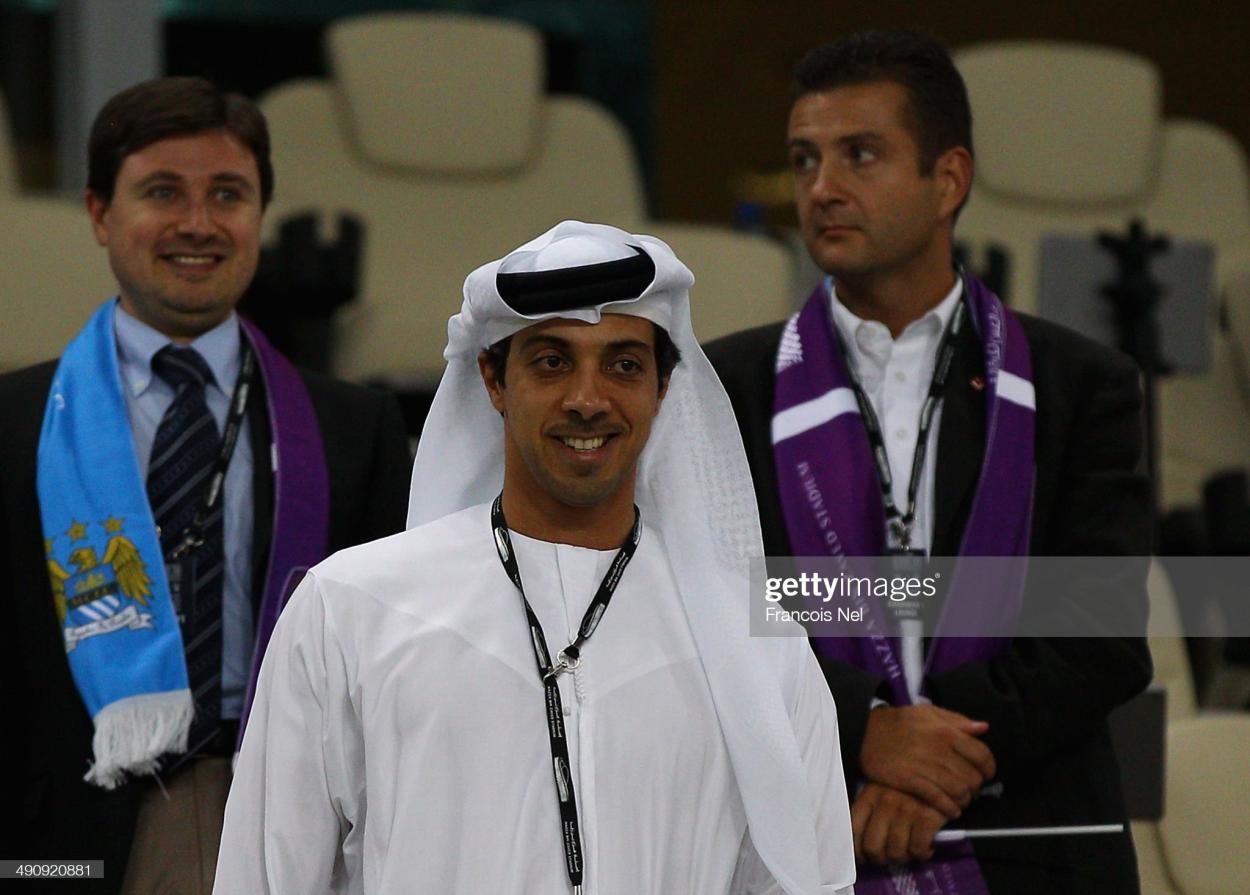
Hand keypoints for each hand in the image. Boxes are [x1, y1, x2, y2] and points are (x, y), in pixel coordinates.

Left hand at [851, 782, 946, 864]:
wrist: (944, 771)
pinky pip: (918, 850)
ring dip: (903, 858)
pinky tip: (926, 849)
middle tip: (889, 858)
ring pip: (895, 852)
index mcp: (870, 794)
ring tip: (909, 852)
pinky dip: (922, 855)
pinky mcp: (926, 818)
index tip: (863, 858)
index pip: (854, 829)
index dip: (857, 850)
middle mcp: (885, 802)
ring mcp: (906, 810)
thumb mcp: (886, 787)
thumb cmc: (912, 785)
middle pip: (873, 847)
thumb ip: (873, 809)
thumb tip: (863, 842)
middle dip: (880, 859)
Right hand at [859, 704, 995, 818]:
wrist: (866, 733)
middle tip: (970, 788)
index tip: (986, 774)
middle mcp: (939, 750)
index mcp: (947, 732)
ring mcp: (925, 767)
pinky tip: (950, 809)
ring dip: (963, 799)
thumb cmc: (900, 722)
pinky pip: (939, 800)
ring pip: (958, 792)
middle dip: (975, 786)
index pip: (982, 755)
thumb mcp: (929, 713)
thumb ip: (957, 720)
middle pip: (972, 778)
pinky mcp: (911, 782)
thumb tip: (984, 728)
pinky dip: (949, 809)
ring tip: (960, 799)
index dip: (989, 768)